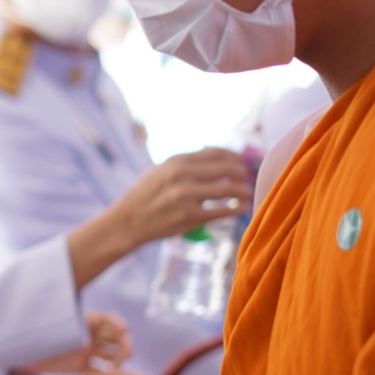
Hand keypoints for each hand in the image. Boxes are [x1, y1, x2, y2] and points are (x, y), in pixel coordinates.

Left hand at [14, 312, 131, 374]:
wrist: (22, 354)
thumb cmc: (34, 335)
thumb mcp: (49, 329)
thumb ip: (61, 325)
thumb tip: (71, 316)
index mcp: (82, 322)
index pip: (107, 318)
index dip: (117, 322)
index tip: (125, 328)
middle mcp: (89, 335)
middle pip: (115, 337)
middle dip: (125, 344)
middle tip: (128, 355)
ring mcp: (87, 352)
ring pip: (112, 355)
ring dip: (119, 362)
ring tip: (115, 373)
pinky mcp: (82, 368)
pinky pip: (101, 372)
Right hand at [115, 147, 253, 245]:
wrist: (128, 221)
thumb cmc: (146, 195)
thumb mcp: (161, 170)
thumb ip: (186, 163)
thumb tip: (218, 157)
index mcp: (176, 161)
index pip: (217, 153)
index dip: (234, 158)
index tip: (239, 164)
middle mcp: (182, 175)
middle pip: (228, 168)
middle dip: (242, 173)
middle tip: (245, 179)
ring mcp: (187, 196)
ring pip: (229, 189)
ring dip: (243, 191)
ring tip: (246, 194)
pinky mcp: (190, 217)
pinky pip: (223, 210)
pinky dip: (237, 209)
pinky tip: (240, 208)